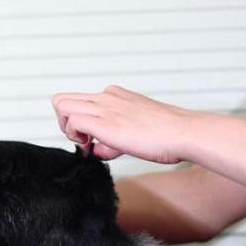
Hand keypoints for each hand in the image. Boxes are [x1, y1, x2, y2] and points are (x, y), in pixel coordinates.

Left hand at [52, 85, 194, 163]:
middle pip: (62, 99)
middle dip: (64, 123)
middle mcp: (106, 97)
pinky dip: (75, 136)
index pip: (79, 100)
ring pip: (61, 106)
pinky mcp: (105, 122)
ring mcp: (104, 107)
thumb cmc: (167, 134)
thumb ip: (111, 140)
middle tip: (82, 140)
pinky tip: (92, 146)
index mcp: (114, 95)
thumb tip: (96, 150)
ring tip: (87, 143)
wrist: (184, 132)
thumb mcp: (134, 131)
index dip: (77, 121)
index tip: (89, 138)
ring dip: (67, 128)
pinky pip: (73, 121)